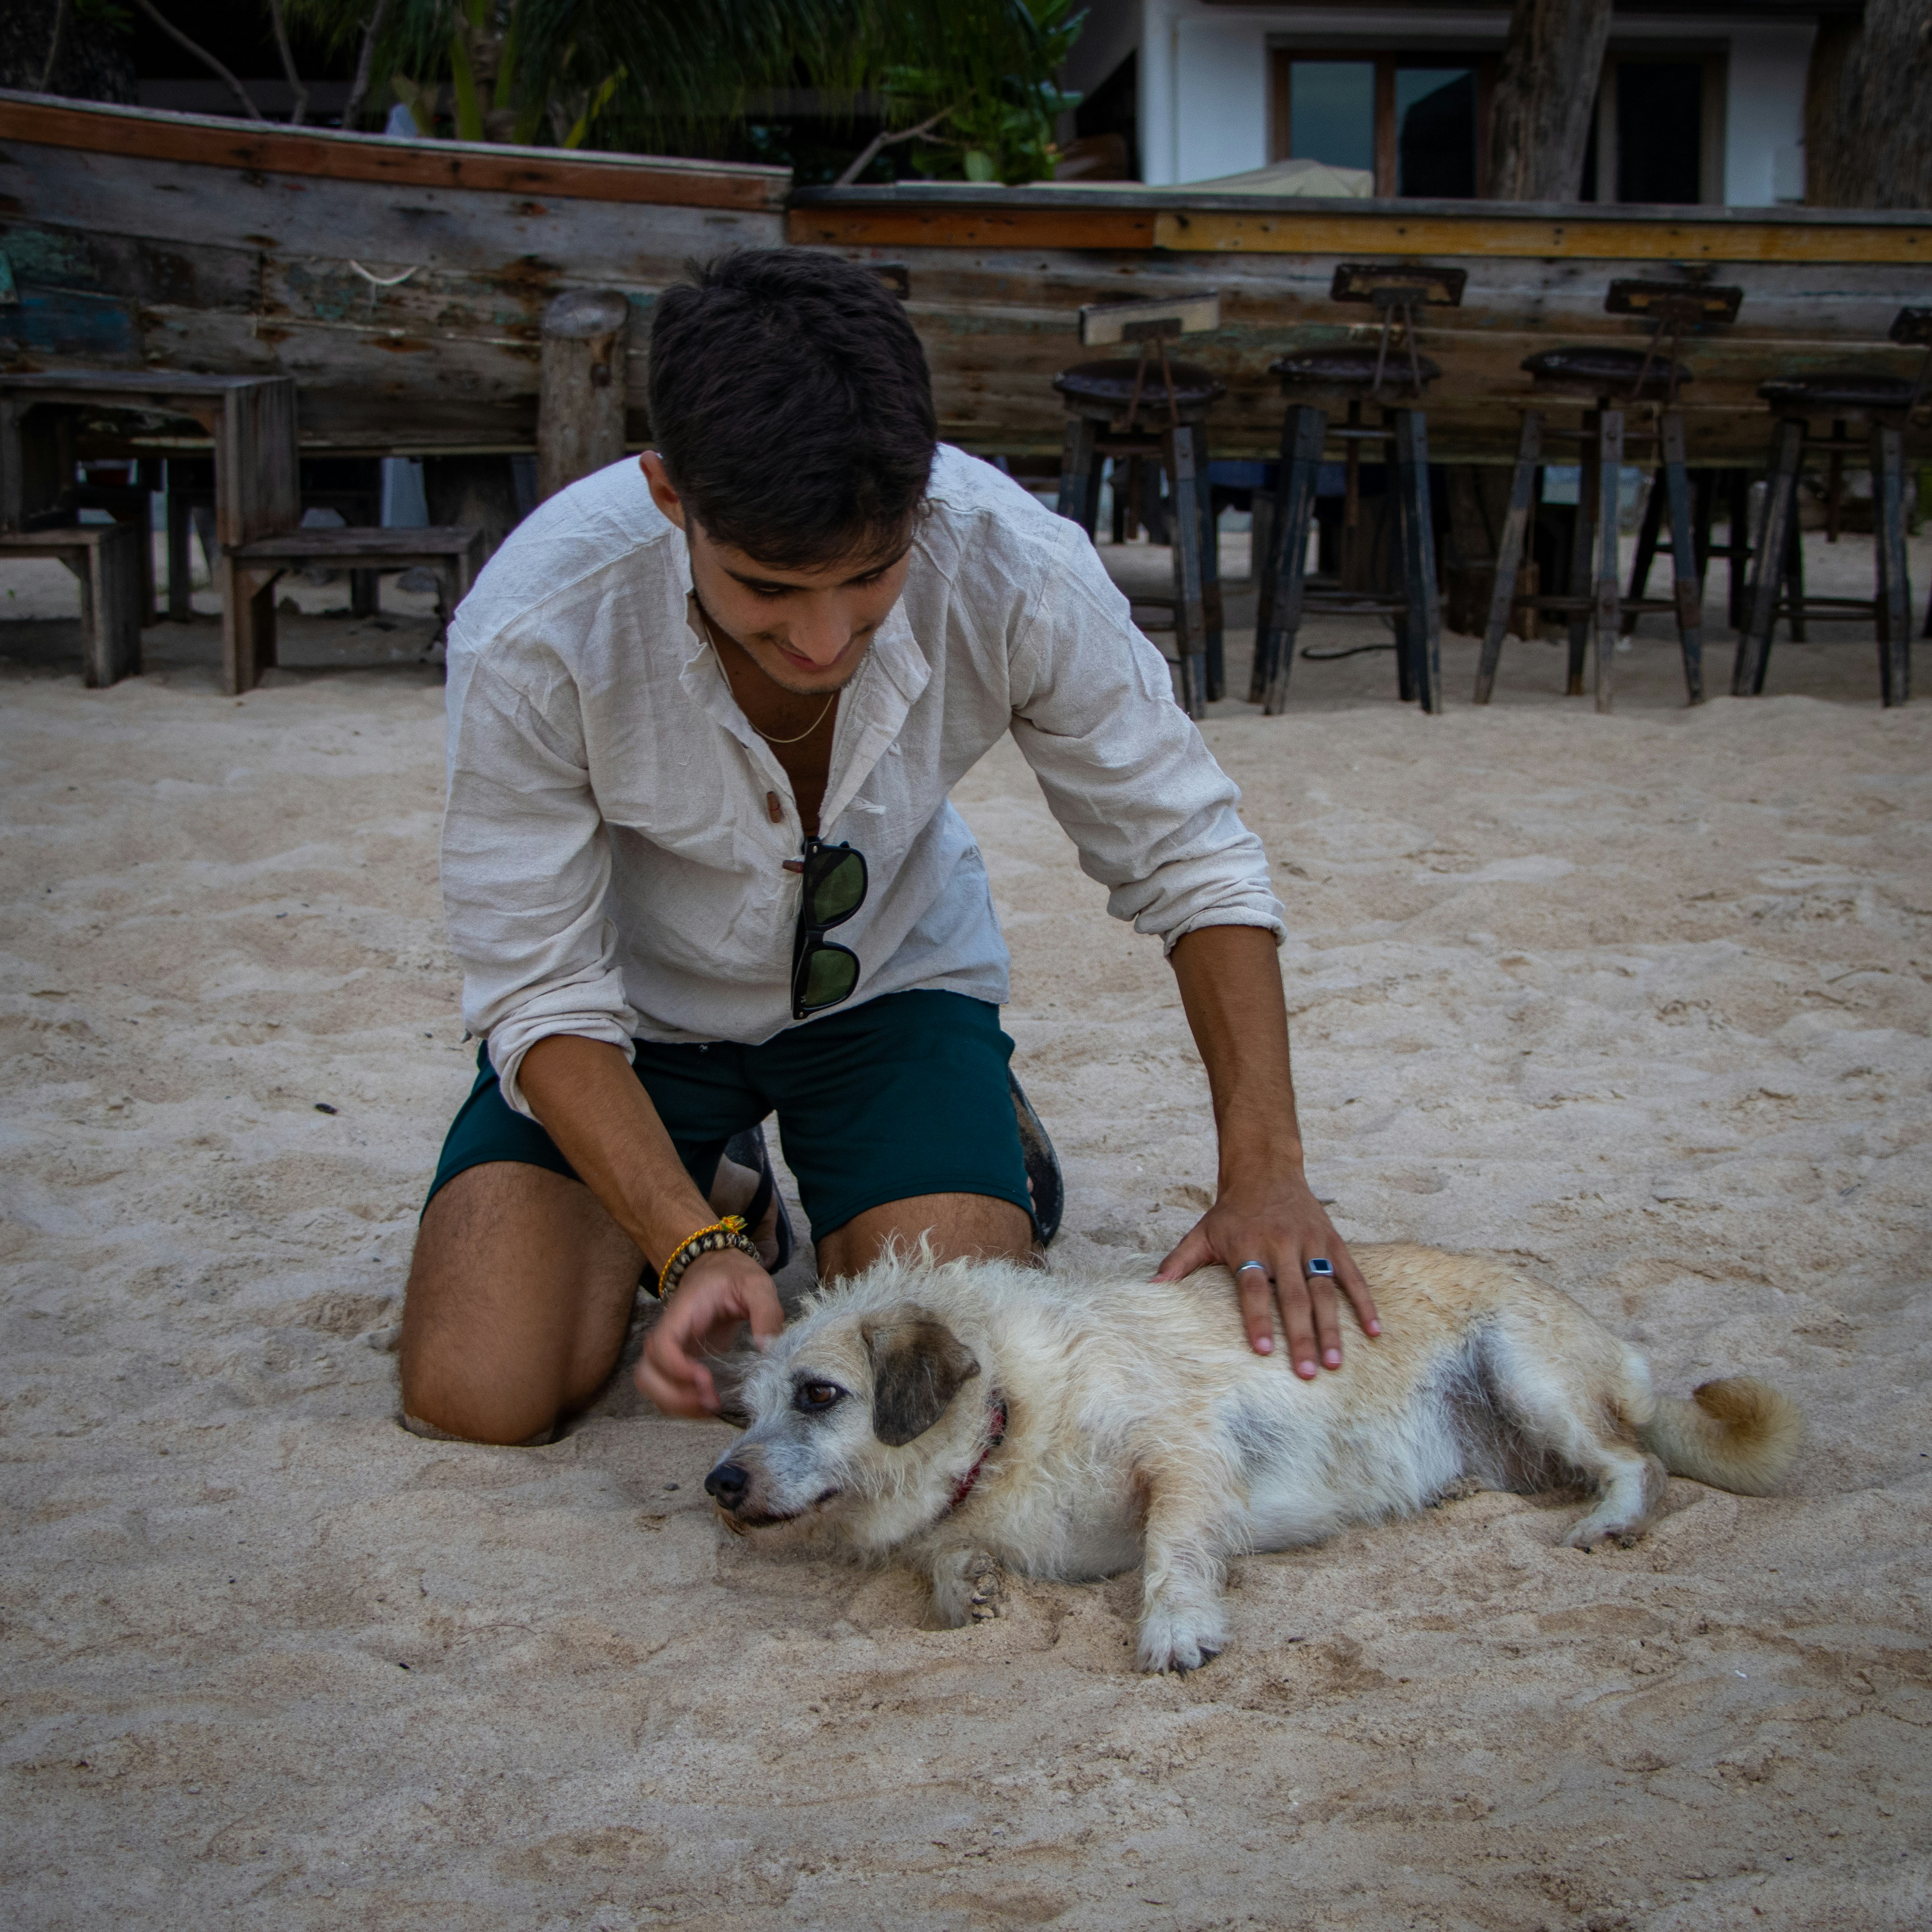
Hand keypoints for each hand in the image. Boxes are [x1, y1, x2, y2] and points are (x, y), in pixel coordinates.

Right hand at [634, 1248, 783, 1418]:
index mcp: (682, 1313)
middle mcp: (669, 1334)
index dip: (677, 1368)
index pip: (662, 1346)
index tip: (706, 1378)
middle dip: (673, 1395)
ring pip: (650, 1385)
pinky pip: (665, 1389)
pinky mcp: (678, 1361)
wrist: (719, 1268)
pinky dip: (680, 1404)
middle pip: (646, 1373)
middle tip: (709, 1400)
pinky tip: (708, 1404)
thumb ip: (766, 1312)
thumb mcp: (757, 1284)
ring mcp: (671, 1350)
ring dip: (675, 1404)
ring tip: (709, 1407)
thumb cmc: (734, 1276)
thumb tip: (769, 1348)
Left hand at [1154, 1168, 1378, 1378]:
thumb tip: (1150, 1288)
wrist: (1266, 1170)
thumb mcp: (1202, 1232)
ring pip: (1324, 1290)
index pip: (1251, 1288)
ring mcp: (1311, 1244)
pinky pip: (1352, 1275)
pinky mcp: (1332, 1241)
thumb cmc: (1231, 1212)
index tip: (1263, 1351)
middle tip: (1307, 1373)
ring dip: (1332, 1328)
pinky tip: (1374, 1332)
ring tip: (1336, 1363)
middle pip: (1292, 1296)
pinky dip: (1364, 1303)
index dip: (1257, 1319)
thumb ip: (1179, 1262)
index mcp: (1248, 1247)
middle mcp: (1281, 1246)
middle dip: (1300, 1336)